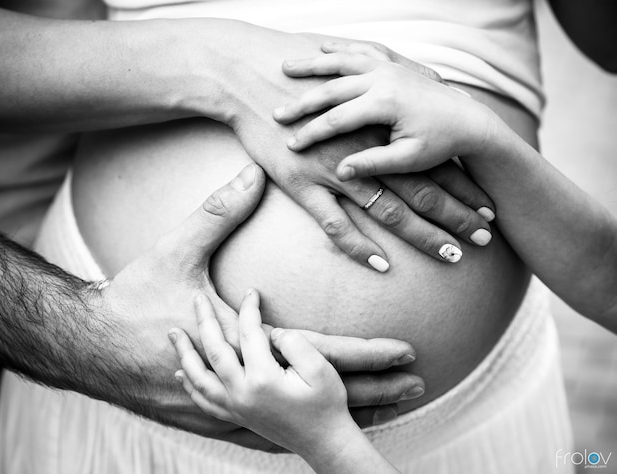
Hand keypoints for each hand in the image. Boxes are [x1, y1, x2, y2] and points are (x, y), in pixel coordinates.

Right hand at [87, 163, 423, 450]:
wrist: (90, 345)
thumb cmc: (135, 299)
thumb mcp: (175, 251)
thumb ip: (216, 212)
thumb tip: (251, 172)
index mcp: (243, 343)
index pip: (319, 353)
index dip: (366, 355)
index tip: (407, 351)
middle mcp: (242, 382)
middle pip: (320, 393)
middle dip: (374, 391)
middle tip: (418, 384)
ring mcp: (229, 407)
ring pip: (299, 419)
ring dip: (345, 412)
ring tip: (389, 408)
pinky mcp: (216, 417)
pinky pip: (268, 431)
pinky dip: (300, 425)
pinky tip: (321, 424)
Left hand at [169, 289, 361, 458]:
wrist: (325, 442)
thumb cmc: (326, 403)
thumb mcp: (320, 368)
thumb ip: (294, 343)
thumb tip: (271, 332)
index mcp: (263, 379)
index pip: (249, 333)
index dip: (249, 308)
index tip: (252, 291)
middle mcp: (243, 394)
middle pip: (214, 350)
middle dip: (205, 320)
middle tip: (197, 297)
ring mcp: (236, 408)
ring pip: (200, 378)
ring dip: (185, 353)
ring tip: (173, 333)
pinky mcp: (236, 417)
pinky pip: (204, 401)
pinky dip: (190, 385)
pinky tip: (181, 373)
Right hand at [217, 23, 493, 264]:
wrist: (245, 75)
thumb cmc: (296, 75)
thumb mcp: (344, 80)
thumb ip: (377, 97)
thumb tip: (405, 109)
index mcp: (377, 123)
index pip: (430, 162)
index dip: (461, 186)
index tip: (488, 208)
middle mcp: (363, 149)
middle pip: (420, 188)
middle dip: (456, 215)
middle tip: (486, 240)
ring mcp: (334, 169)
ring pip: (388, 208)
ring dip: (423, 234)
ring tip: (453, 257)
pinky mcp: (301, 184)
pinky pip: (334, 222)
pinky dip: (358, 245)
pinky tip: (381, 265)